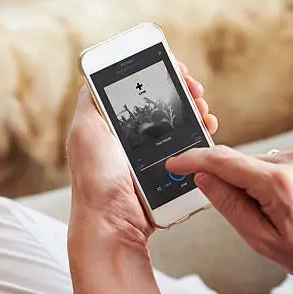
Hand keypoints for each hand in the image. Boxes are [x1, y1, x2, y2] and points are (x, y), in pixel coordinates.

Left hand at [66, 63, 216, 243]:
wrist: (114, 223)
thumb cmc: (96, 179)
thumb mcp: (85, 133)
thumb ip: (90, 103)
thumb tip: (95, 79)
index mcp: (111, 125)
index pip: (138, 90)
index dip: (156, 75)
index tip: (174, 69)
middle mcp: (131, 138)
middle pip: (162, 104)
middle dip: (182, 92)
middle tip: (195, 90)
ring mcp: (151, 155)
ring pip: (178, 124)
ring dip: (194, 111)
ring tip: (203, 110)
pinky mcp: (167, 171)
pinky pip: (187, 147)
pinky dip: (200, 135)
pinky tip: (206, 129)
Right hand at [166, 144, 292, 293]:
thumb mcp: (261, 239)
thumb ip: (228, 204)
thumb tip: (203, 177)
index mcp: (279, 184)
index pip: (223, 161)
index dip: (193, 160)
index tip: (175, 163)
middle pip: (241, 161)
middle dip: (233, 181)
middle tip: (250, 212)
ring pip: (259, 160)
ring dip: (255, 180)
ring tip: (277, 209)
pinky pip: (278, 159)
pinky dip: (273, 175)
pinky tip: (289, 197)